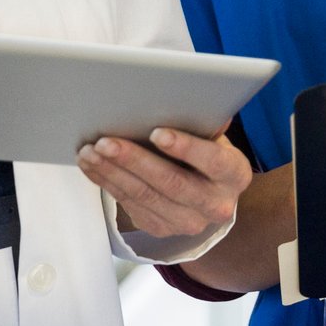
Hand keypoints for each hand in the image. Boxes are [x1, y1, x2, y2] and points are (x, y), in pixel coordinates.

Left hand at [77, 129, 252, 242]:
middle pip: (172, 183)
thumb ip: (201, 120)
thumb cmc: (206, 151)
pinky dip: (107, 183)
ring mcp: (188, 222)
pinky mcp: (161, 229)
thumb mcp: (212, 135)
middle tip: (106, 141)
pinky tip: (92, 165)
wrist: (207, 192)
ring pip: (145, 196)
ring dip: (113, 172)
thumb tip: (179, 96)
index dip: (186, 147)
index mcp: (235, 174)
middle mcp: (216, 204)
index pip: (214, 161)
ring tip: (90, 151)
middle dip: (135, 160)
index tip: (157, 132)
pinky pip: (130, 205)